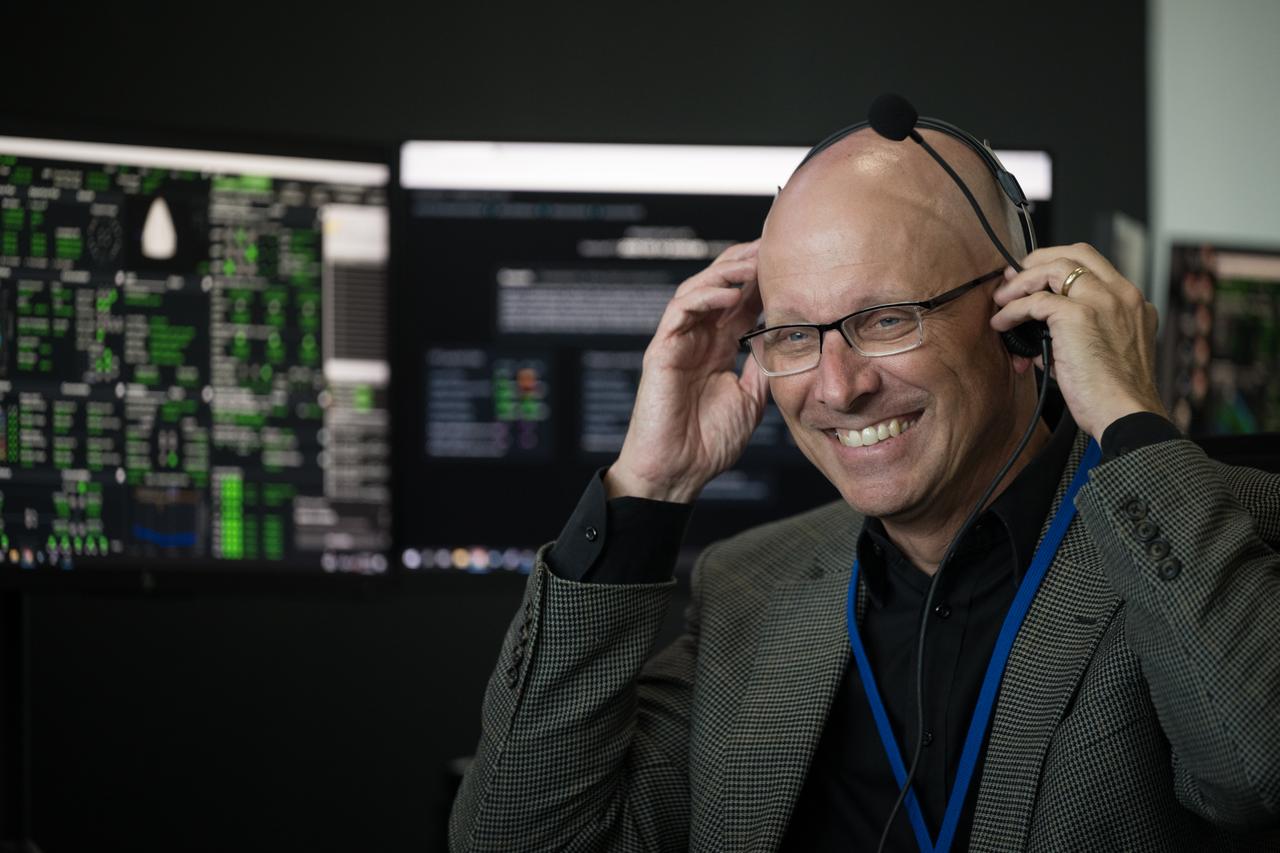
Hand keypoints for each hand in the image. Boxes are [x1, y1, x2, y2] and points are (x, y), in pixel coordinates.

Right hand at [606, 241, 768, 502]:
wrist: (679, 473)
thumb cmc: (708, 443)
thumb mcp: (752, 398)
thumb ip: (763, 366)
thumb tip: (785, 339)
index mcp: (718, 346)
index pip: (741, 299)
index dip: (763, 278)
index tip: (794, 261)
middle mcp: (698, 338)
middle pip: (721, 285)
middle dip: (747, 262)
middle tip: (776, 245)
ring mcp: (679, 342)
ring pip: (699, 289)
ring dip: (726, 272)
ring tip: (754, 261)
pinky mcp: (662, 351)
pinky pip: (680, 312)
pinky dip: (703, 297)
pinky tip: (728, 294)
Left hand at [990, 242, 1167, 442]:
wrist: (1126, 414)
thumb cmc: (1114, 395)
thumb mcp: (1107, 352)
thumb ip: (1084, 332)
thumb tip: (1043, 331)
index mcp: (1133, 302)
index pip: (1095, 264)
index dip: (1059, 264)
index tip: (1035, 276)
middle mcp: (1122, 295)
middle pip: (1076, 252)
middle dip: (1039, 259)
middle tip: (1015, 275)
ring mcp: (1102, 301)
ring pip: (1054, 267)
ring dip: (1022, 281)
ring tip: (1002, 299)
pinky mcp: (1078, 315)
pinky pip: (1035, 301)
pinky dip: (1013, 310)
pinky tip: (1003, 323)